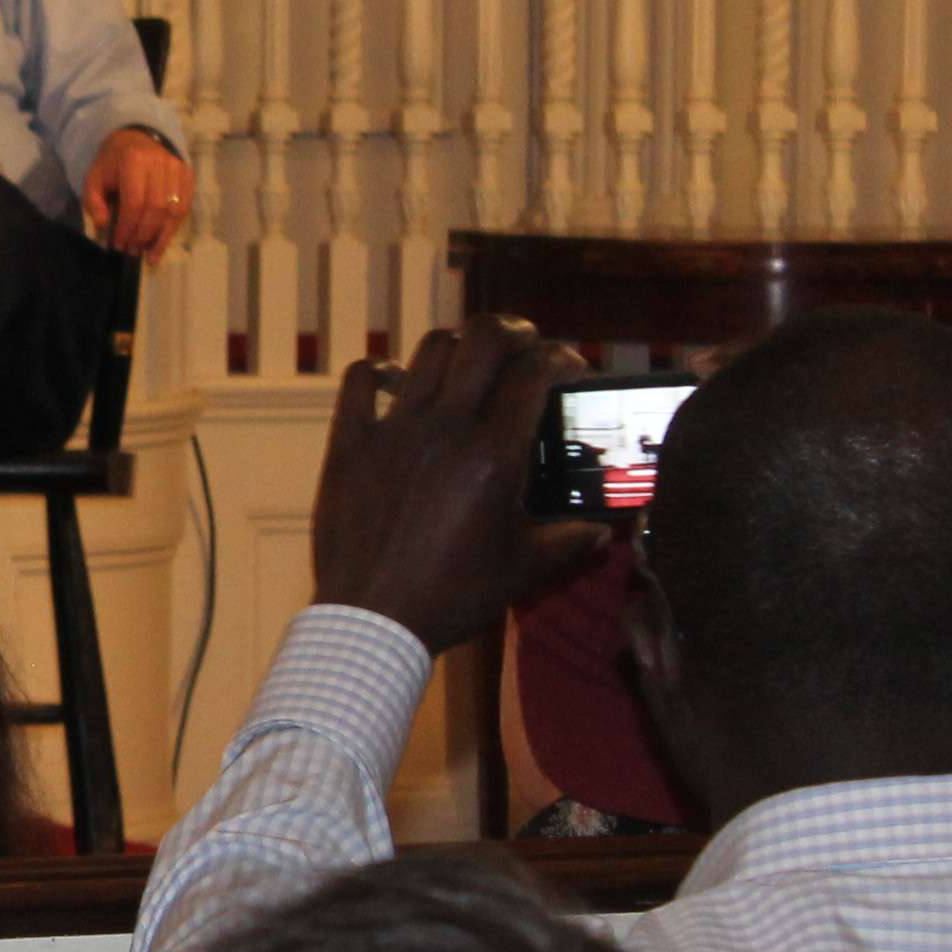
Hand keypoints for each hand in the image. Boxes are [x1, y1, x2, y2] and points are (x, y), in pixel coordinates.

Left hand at [84, 127, 192, 262]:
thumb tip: (103, 226)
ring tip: (147, 254)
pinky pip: (184, 207)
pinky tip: (161, 242)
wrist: (136, 138)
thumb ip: (94, 202)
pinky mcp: (188, 175)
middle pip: (156, 208)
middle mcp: (159, 164)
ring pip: (174, 210)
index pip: (134, 202)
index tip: (119, 244)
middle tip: (132, 251)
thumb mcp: (94, 179)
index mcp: (133, 161)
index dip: (127, 227)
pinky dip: (173, 228)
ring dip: (160, 236)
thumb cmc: (112, 163)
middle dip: (143, 234)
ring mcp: (177, 168)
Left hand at [308, 319, 608, 658]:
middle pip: (484, 339)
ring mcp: (392, 431)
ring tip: (469, 362)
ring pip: (429, 350)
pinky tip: (395, 379)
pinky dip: (379, 369)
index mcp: (494, 454)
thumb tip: (602, 532)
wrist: (372, 620)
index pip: (534, 371)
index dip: (560, 357)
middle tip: (525, 345)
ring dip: (457, 345)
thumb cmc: (451, 597)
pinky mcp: (349, 444)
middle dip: (514, 331)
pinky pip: (359, 381)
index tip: (568, 368)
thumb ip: (568, 542)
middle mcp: (445, 429)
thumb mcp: (523, 569)